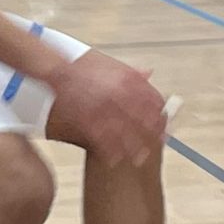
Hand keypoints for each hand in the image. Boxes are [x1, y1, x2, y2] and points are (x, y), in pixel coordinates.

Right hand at [49, 54, 167, 166]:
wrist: (58, 71)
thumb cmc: (84, 68)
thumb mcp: (111, 63)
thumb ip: (131, 70)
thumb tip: (149, 73)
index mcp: (126, 80)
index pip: (150, 99)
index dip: (159, 114)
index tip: (165, 124)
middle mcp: (117, 95)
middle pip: (141, 118)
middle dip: (151, 133)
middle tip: (159, 144)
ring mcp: (102, 108)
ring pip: (123, 132)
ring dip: (133, 146)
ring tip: (141, 157)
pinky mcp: (87, 120)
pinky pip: (101, 139)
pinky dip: (110, 151)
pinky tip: (116, 159)